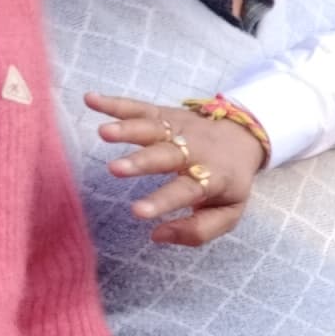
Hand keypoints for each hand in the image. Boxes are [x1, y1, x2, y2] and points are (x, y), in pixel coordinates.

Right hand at [89, 94, 267, 245]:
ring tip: (104, 132)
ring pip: (152, 128)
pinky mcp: (165, 114)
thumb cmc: (228, 183)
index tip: (136, 212)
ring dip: (127, 129)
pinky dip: (114, 103)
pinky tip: (90, 100)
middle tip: (114, 169)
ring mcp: (178, 129)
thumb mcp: (228, 213)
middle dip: (141, 162)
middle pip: (166, 155)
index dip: (162, 201)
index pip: (185, 191)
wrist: (243, 138)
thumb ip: (198, 230)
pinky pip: (138, 107)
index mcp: (212, 177)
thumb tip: (157, 235)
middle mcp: (194, 150)